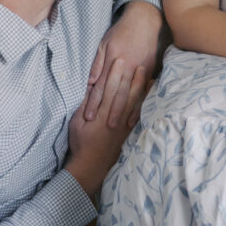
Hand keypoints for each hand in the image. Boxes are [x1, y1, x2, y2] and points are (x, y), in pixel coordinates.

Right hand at [66, 59, 146, 197]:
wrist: (92, 165)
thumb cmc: (81, 142)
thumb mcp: (76, 122)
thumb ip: (84, 105)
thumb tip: (91, 88)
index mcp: (100, 113)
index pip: (108, 88)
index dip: (114, 74)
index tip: (118, 61)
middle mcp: (114, 117)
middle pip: (124, 92)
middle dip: (130, 76)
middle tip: (137, 62)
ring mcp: (123, 125)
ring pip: (134, 102)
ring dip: (140, 87)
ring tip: (146, 74)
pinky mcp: (129, 131)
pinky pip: (138, 114)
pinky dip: (144, 102)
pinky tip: (149, 94)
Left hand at [84, 1, 161, 123]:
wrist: (145, 21)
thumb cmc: (122, 32)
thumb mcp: (105, 44)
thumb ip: (97, 64)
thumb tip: (91, 83)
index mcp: (113, 61)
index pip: (101, 86)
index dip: (93, 102)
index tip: (87, 116)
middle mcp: (126, 68)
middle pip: (115, 94)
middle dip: (107, 111)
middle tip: (100, 127)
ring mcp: (140, 70)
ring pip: (129, 95)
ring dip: (121, 112)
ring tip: (115, 126)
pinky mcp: (150, 72)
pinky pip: (143, 92)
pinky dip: (138, 106)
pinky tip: (133, 118)